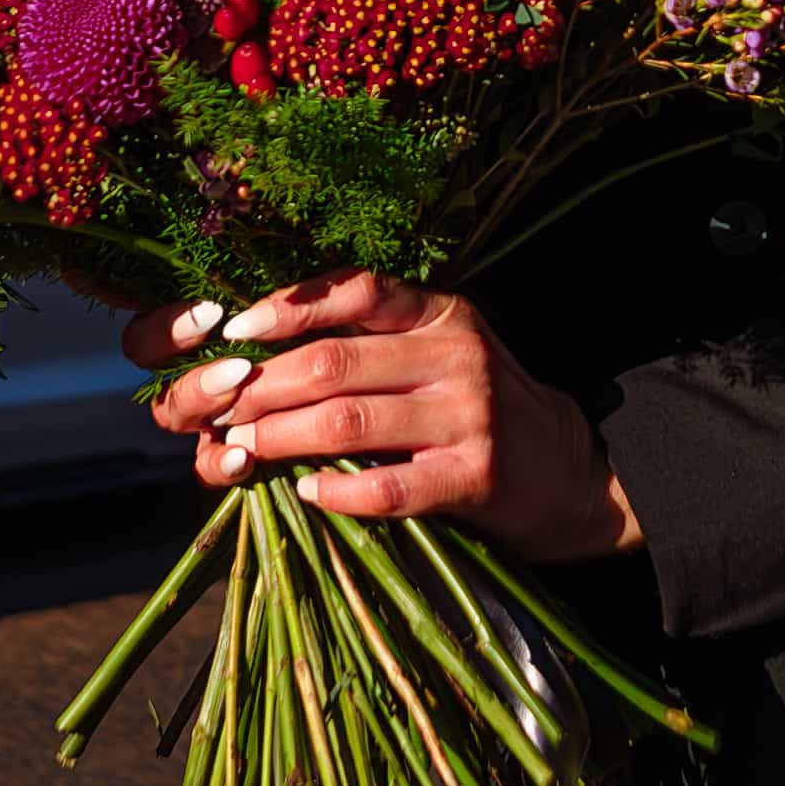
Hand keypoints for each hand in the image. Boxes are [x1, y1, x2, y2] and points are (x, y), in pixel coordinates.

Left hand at [121, 274, 643, 566]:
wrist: (571, 470)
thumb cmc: (478, 409)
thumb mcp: (439, 352)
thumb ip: (370, 345)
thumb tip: (256, 355)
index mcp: (439, 313)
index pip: (355, 291)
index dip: (287, 307)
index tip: (233, 329)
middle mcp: (456, 353)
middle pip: (333, 363)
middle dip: (259, 388)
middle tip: (213, 411)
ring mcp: (468, 415)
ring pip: (349, 421)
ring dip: (281, 438)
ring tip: (239, 451)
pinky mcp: (476, 476)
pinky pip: (391, 486)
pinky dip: (339, 491)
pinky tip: (305, 495)